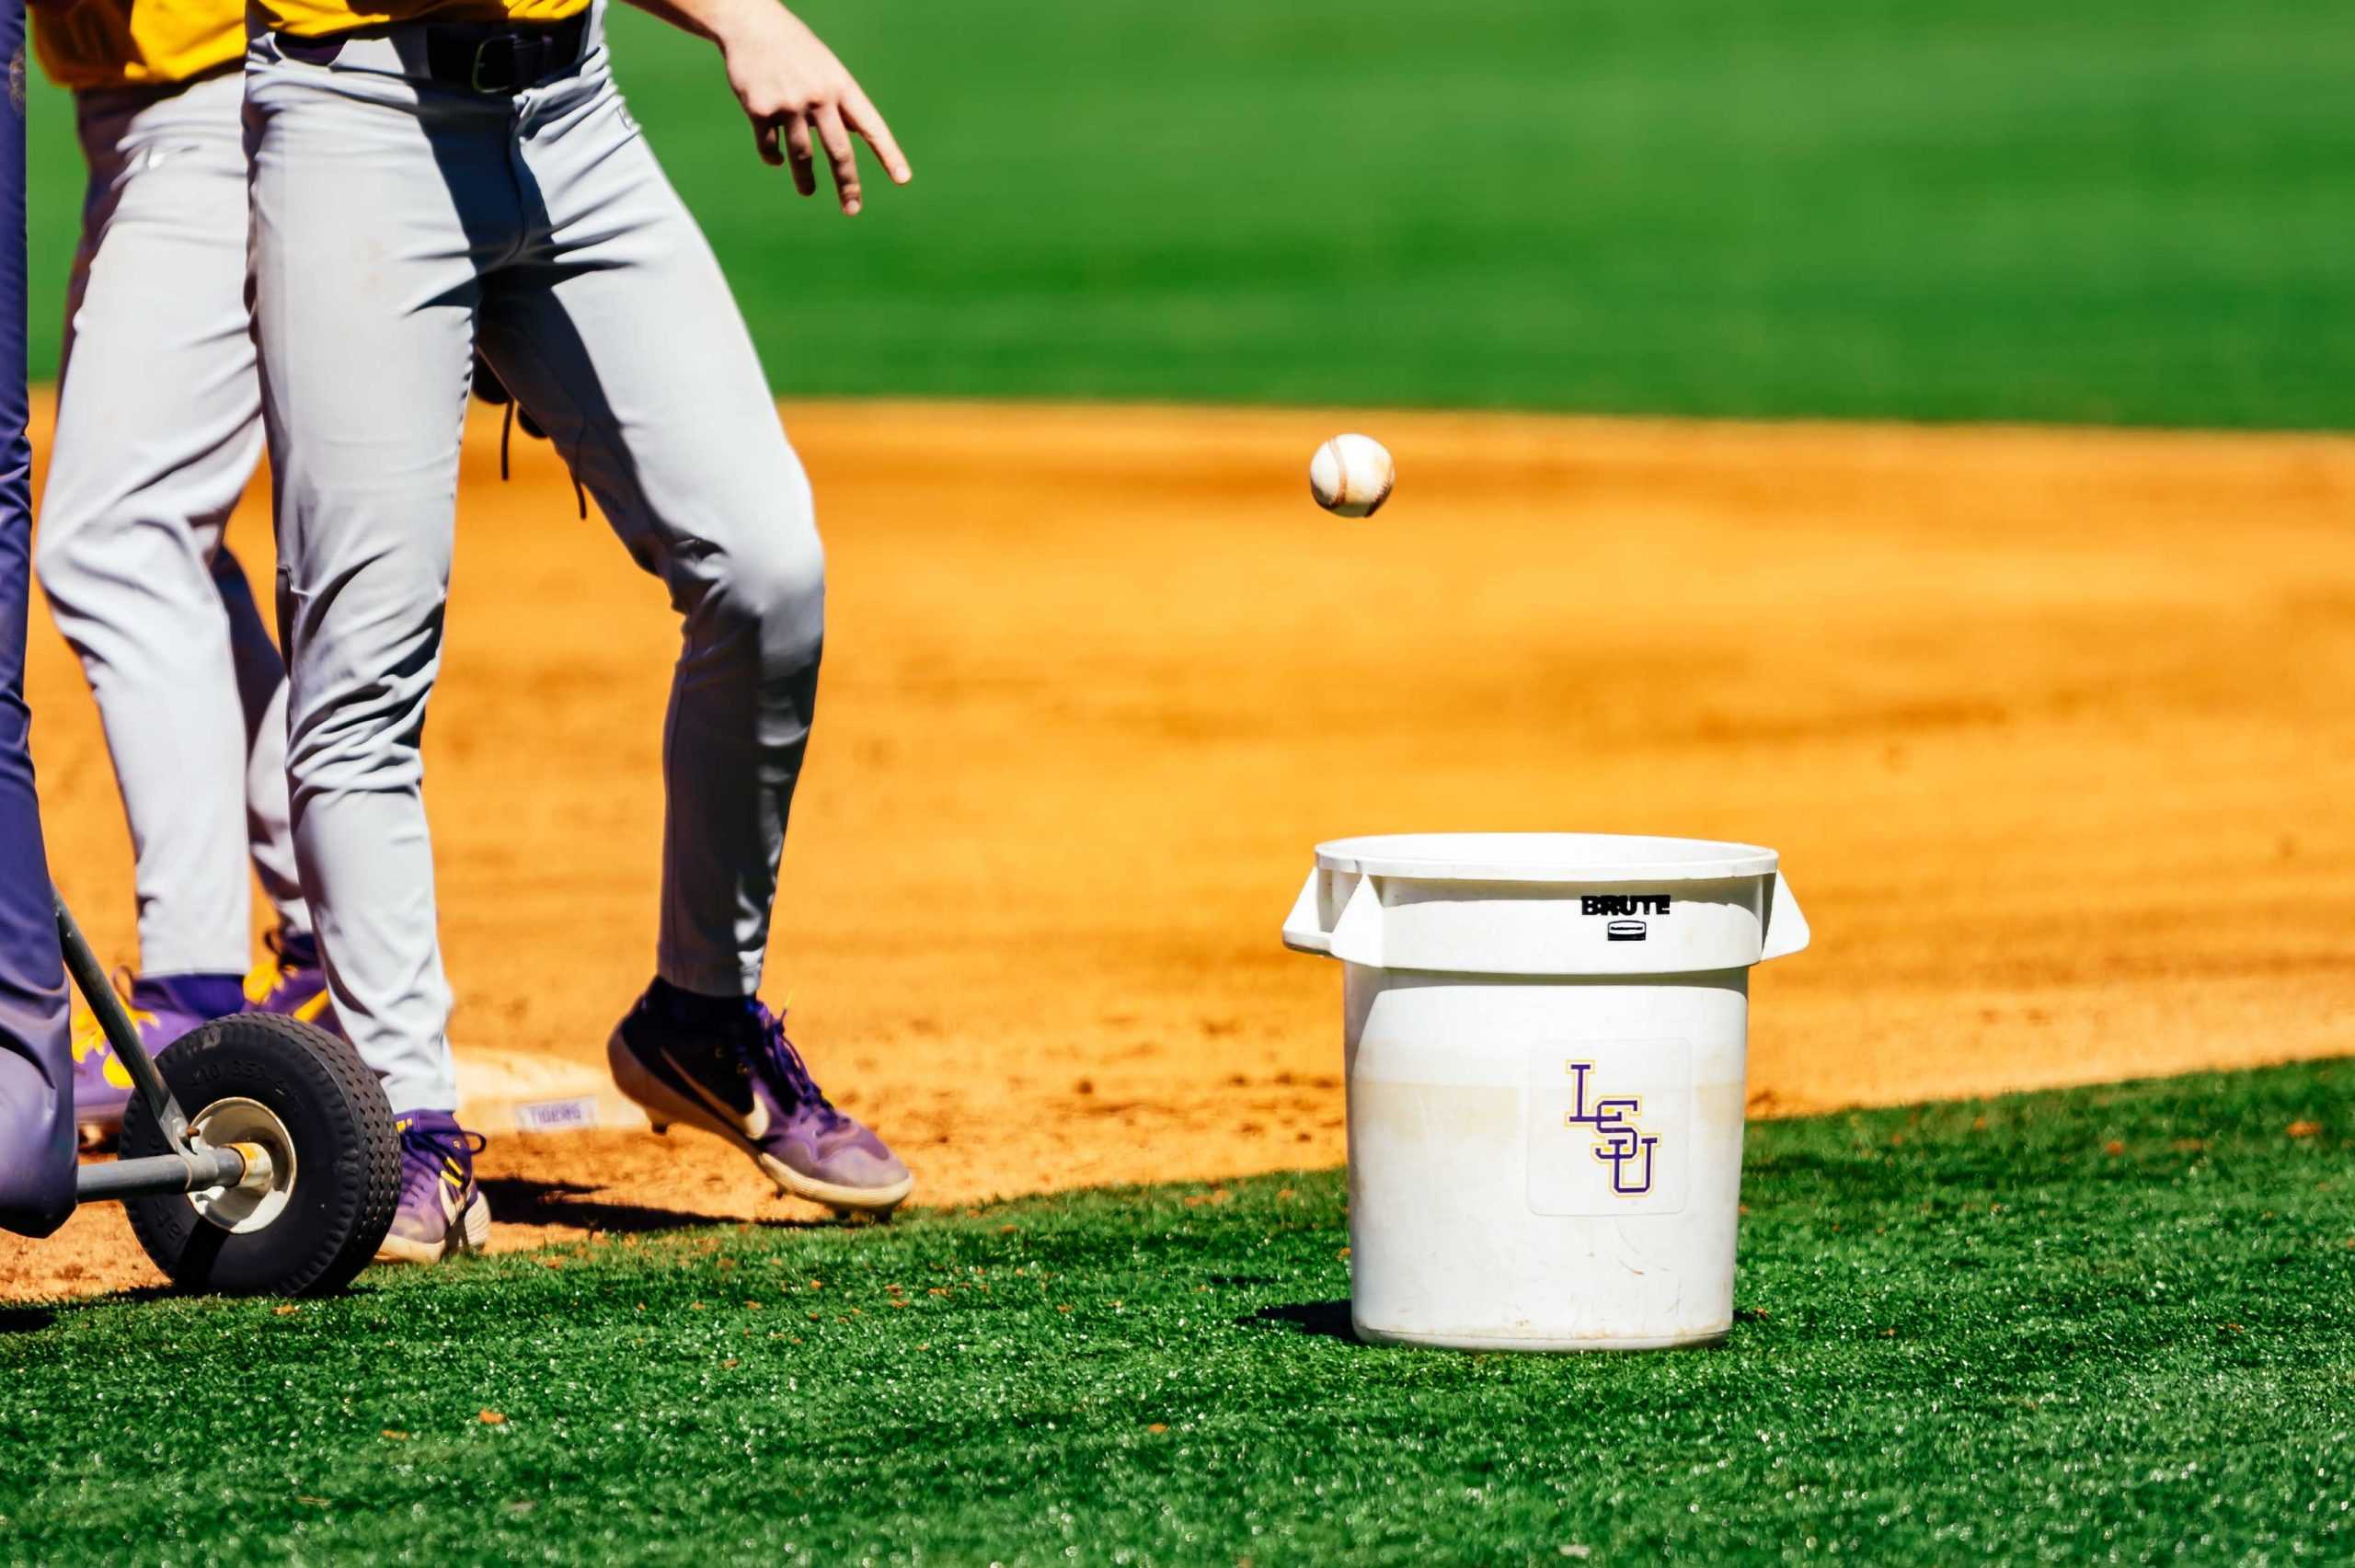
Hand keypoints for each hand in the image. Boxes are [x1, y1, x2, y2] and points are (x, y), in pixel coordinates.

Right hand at [716, 1, 910, 213]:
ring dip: (806, 180)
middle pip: (839, 152)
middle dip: (847, 185)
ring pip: (802, 157)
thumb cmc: (794, 49)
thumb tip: (849, 137)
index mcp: (841, 86)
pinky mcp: (760, 110)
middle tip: (852, 209)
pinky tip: (778, 160)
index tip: (903, 179)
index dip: (888, 154)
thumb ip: (839, 102)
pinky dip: (774, 158)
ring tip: (808, 191)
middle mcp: (819, 96)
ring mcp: (789, 104)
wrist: (749, 23)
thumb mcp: (826, 68)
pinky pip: (770, 147)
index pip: (871, 126)